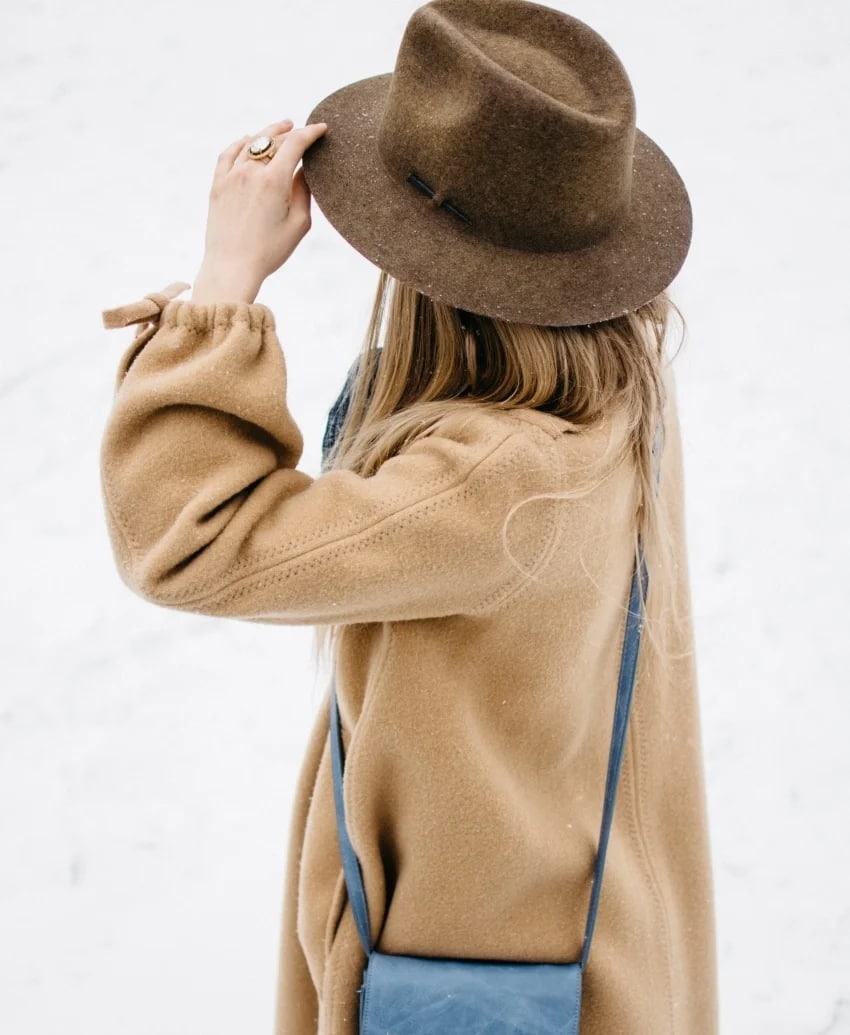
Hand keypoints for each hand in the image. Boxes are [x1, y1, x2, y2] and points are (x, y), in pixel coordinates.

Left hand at [192, 118, 327, 302]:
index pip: (295, 144)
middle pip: (273, 140)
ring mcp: (231, 176)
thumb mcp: (299, 224)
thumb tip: (303, 169)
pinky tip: (248, 139)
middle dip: (291, 132)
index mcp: (274, 181)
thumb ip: (303, 191)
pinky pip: (229, 153)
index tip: (321, 128)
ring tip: (281, 128)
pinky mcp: (218, 185)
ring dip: (268, 133)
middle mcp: (251, 172)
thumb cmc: (270, 251)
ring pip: (251, 143)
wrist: (232, 267)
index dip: (311, 133)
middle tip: (302, 130)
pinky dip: (241, 143)